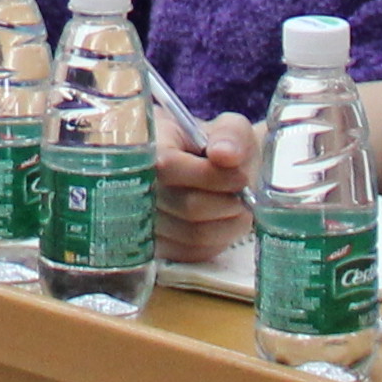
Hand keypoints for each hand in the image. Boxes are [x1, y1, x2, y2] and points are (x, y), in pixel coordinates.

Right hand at [155, 111, 253, 263]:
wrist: (219, 171)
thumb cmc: (220, 146)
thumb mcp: (230, 129)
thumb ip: (230, 136)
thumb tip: (224, 154)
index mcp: (151, 145)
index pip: (168, 167)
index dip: (209, 176)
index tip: (239, 175)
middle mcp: (137, 185)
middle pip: (186, 206)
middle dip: (226, 202)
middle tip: (244, 193)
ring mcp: (145, 220)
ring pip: (194, 234)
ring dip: (228, 223)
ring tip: (239, 207)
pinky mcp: (159, 247)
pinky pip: (194, 252)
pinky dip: (219, 240)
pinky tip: (224, 221)